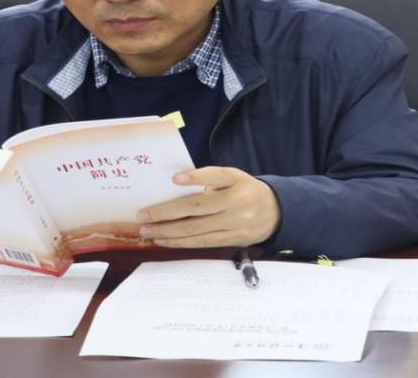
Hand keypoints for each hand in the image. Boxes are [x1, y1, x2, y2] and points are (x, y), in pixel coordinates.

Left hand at [136, 166, 280, 247]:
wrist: (275, 212)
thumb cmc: (243, 190)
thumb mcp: (233, 177)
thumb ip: (209, 180)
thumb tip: (173, 186)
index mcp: (236, 180)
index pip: (217, 176)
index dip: (197, 178)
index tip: (175, 179)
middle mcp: (237, 202)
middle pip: (197, 208)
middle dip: (166, 213)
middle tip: (143, 214)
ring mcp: (235, 223)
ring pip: (196, 229)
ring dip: (168, 231)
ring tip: (147, 230)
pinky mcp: (232, 240)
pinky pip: (202, 242)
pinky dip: (180, 242)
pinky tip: (164, 239)